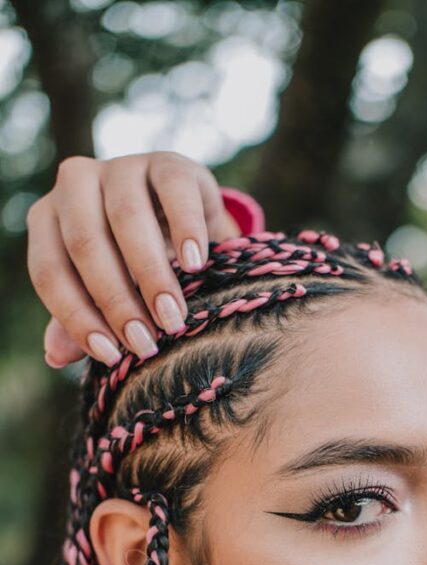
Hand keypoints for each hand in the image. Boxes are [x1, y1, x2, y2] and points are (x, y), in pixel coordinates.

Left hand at [26, 152, 240, 367]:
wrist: (182, 220)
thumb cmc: (132, 262)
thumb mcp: (104, 290)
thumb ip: (81, 318)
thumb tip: (55, 356)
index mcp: (48, 219)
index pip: (49, 270)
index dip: (76, 317)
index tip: (111, 355)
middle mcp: (75, 184)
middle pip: (86, 244)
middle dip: (117, 300)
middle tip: (146, 342)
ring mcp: (122, 167)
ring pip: (127, 217)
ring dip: (151, 274)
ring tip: (172, 316)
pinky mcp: (169, 163)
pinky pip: (174, 192)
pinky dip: (186, 230)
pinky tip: (196, 265)